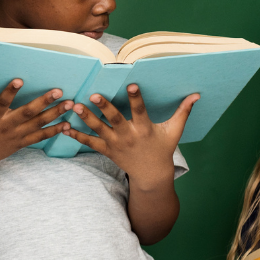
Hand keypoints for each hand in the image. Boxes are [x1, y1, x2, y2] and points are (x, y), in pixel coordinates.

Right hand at [0, 80, 72, 178]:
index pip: (1, 103)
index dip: (9, 92)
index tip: (19, 80)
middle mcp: (5, 127)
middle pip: (26, 114)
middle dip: (43, 102)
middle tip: (59, 91)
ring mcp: (15, 136)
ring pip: (38, 124)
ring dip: (55, 114)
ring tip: (70, 104)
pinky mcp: (21, 143)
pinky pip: (40, 137)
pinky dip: (53, 131)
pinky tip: (67, 125)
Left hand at [66, 86, 198, 187]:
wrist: (150, 174)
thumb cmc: (163, 148)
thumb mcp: (174, 131)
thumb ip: (183, 112)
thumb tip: (196, 94)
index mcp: (145, 129)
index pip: (140, 110)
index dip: (136, 98)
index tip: (131, 85)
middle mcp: (128, 136)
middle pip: (115, 119)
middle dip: (104, 107)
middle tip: (94, 95)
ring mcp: (115, 144)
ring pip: (98, 130)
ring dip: (86, 118)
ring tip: (75, 106)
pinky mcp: (106, 150)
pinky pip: (89, 142)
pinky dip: (76, 135)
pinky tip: (63, 127)